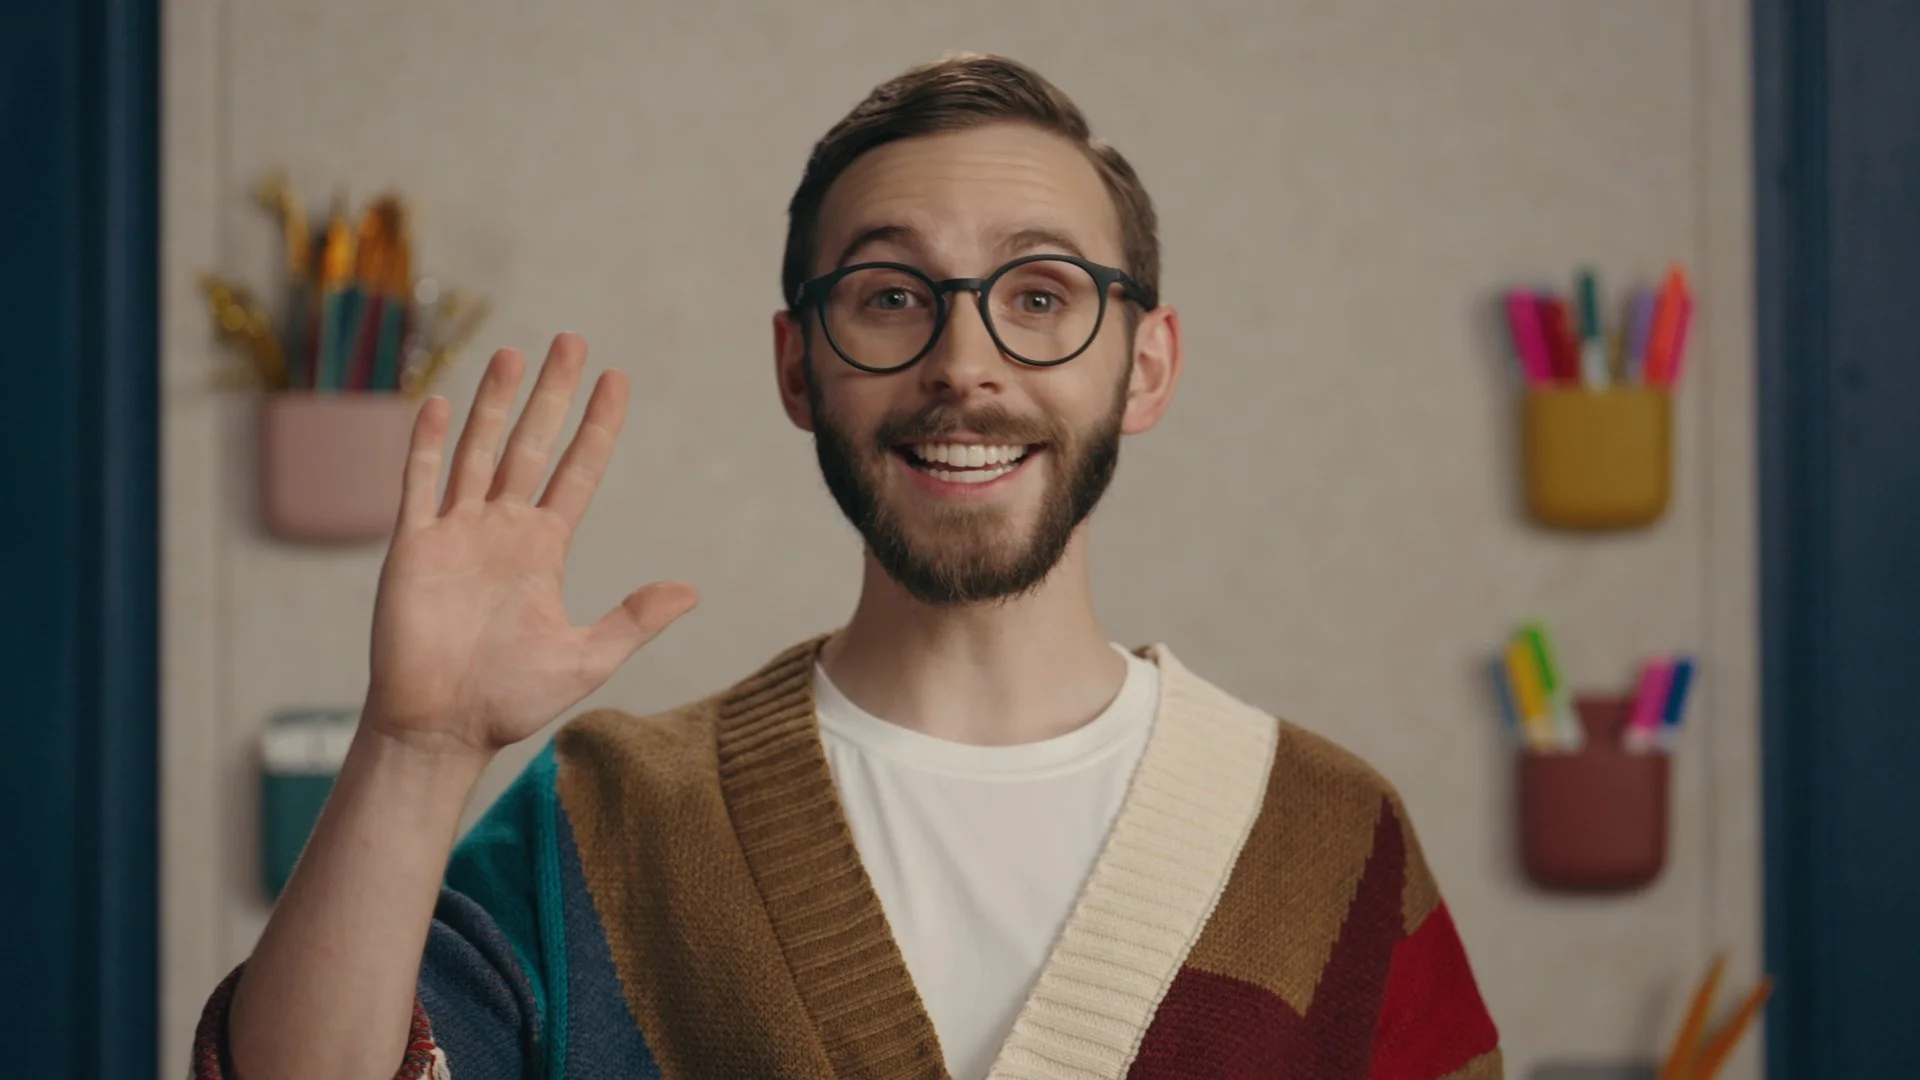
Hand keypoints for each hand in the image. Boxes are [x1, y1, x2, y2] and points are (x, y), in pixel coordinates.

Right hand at [363, 333, 696, 757]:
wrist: (441, 727)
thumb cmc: (509, 701)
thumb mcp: (587, 657)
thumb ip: (634, 619)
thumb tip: (692, 591)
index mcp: (544, 550)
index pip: (578, 472)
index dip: (597, 427)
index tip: (616, 380)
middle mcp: (501, 530)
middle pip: (532, 445)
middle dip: (552, 394)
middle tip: (571, 341)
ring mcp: (455, 534)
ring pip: (478, 451)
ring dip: (496, 403)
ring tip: (514, 353)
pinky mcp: (412, 548)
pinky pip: (419, 485)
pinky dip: (428, 446)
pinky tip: (440, 405)